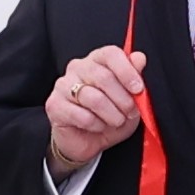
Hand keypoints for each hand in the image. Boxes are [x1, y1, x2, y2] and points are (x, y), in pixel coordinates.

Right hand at [46, 46, 146, 172]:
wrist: (87, 141)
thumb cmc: (109, 116)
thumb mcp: (129, 99)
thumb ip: (134, 77)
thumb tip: (139, 58)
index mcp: (97, 60)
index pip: (110, 54)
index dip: (127, 71)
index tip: (138, 89)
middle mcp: (78, 68)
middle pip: (103, 77)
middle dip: (123, 100)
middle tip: (130, 112)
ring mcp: (63, 85)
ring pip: (94, 98)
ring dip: (112, 115)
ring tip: (116, 121)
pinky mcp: (54, 105)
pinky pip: (82, 116)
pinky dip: (96, 125)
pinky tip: (97, 126)